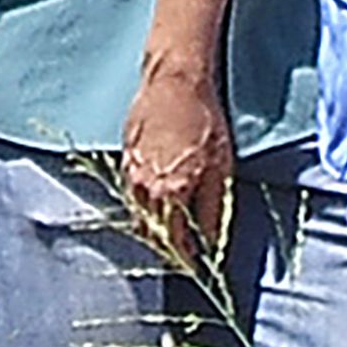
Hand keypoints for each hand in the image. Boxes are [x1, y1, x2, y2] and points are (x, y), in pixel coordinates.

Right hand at [120, 59, 232, 267]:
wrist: (176, 80)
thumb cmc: (204, 121)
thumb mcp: (222, 170)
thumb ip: (214, 212)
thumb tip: (212, 244)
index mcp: (169, 195)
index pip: (173, 242)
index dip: (185, 258)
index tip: (195, 266)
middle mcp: (144, 187)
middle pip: (150, 230)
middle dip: (166, 243)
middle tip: (183, 249)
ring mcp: (129, 170)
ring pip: (138, 210)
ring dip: (153, 222)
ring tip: (172, 223)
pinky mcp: (124, 153)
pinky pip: (131, 188)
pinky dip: (144, 198)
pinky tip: (158, 193)